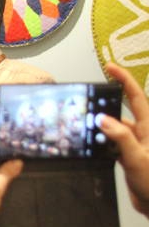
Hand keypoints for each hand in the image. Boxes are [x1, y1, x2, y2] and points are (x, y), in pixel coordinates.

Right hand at [100, 63, 148, 217]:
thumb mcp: (137, 158)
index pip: (135, 98)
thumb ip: (121, 138)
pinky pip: (113, 144)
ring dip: (102, 126)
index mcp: (148, 128)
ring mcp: (135, 145)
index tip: (110, 68)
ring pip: (116, 129)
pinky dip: (103, 142)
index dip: (124, 81)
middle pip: (123, 111)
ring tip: (84, 123)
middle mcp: (142, 133)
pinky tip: (92, 143)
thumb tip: (103, 119)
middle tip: (90, 97)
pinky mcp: (129, 157)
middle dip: (108, 102)